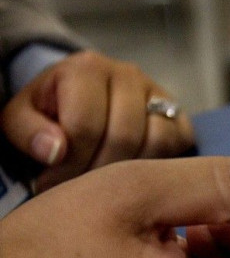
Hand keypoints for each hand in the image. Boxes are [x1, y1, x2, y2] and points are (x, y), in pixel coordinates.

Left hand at [0, 50, 194, 191]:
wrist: (77, 99)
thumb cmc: (49, 113)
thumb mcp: (21, 118)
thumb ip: (28, 131)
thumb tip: (55, 150)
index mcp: (86, 68)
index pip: (85, 125)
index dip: (68, 164)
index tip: (51, 182)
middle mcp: (128, 74)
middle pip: (123, 136)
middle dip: (98, 172)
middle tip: (78, 189)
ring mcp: (158, 93)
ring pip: (156, 141)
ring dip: (131, 172)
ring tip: (105, 181)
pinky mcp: (179, 115)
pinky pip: (178, 144)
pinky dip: (159, 164)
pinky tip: (132, 172)